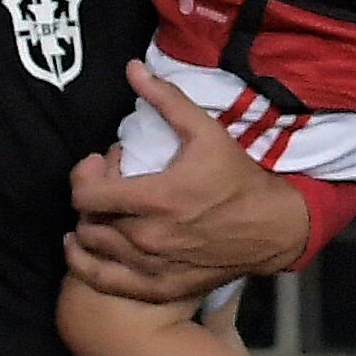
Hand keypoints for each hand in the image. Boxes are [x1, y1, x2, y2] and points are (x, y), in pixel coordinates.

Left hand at [67, 64, 312, 304]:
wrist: (273, 228)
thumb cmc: (237, 178)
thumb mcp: (206, 132)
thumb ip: (166, 100)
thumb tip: (132, 68)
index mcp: (155, 198)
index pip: (86, 195)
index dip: (83, 175)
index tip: (99, 164)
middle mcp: (147, 237)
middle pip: (88, 221)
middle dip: (92, 198)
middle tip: (109, 186)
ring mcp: (153, 267)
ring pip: (93, 249)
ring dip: (89, 228)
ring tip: (103, 213)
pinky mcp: (160, 287)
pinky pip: (106, 282)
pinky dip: (86, 266)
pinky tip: (82, 250)